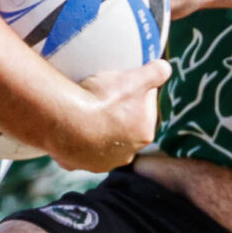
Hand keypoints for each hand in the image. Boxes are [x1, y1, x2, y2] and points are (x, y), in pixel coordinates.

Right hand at [51, 59, 170, 172]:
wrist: (66, 122)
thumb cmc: (103, 101)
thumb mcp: (134, 78)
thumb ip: (157, 72)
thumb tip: (165, 68)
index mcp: (145, 134)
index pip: (145, 107)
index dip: (134, 92)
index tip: (122, 82)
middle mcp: (126, 154)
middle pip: (124, 127)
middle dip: (117, 113)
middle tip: (102, 94)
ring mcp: (99, 162)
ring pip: (101, 141)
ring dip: (96, 129)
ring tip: (85, 110)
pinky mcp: (76, 164)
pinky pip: (77, 149)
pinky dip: (75, 139)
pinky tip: (70, 126)